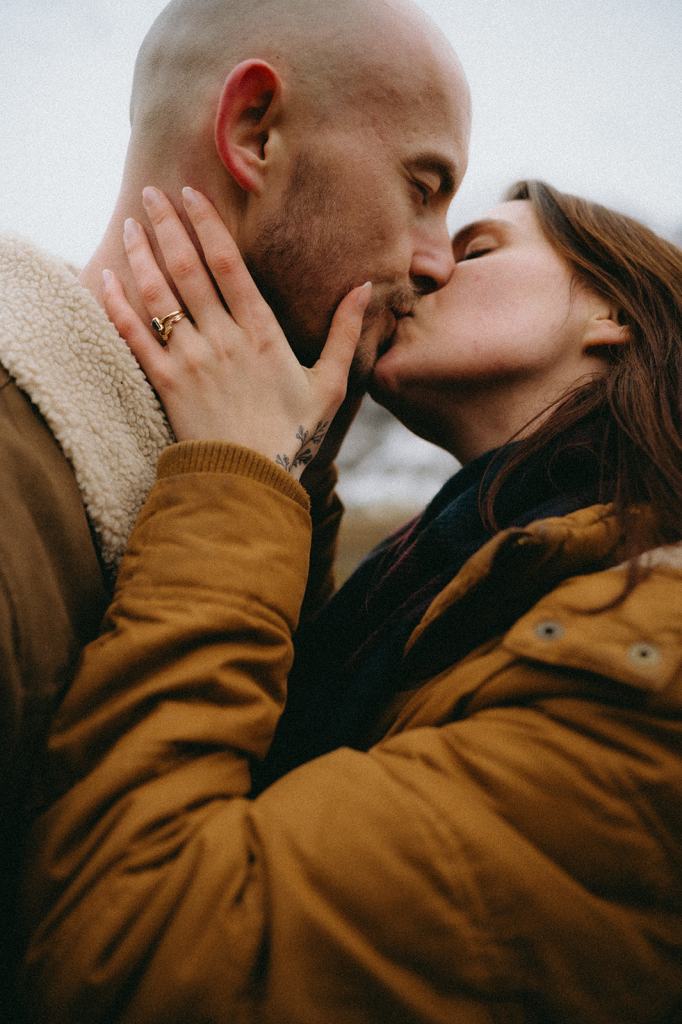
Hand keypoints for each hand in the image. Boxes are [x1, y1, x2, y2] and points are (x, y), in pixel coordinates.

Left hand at [102, 187, 371, 477]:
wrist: (251, 482)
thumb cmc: (293, 436)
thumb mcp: (329, 385)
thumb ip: (343, 333)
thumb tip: (365, 289)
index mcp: (262, 333)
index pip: (229, 265)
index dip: (207, 224)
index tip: (191, 194)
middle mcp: (222, 339)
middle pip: (188, 269)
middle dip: (167, 225)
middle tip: (151, 193)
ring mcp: (191, 360)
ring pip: (158, 295)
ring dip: (141, 256)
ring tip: (130, 225)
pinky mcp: (166, 384)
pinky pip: (134, 336)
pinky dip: (116, 305)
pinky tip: (104, 278)